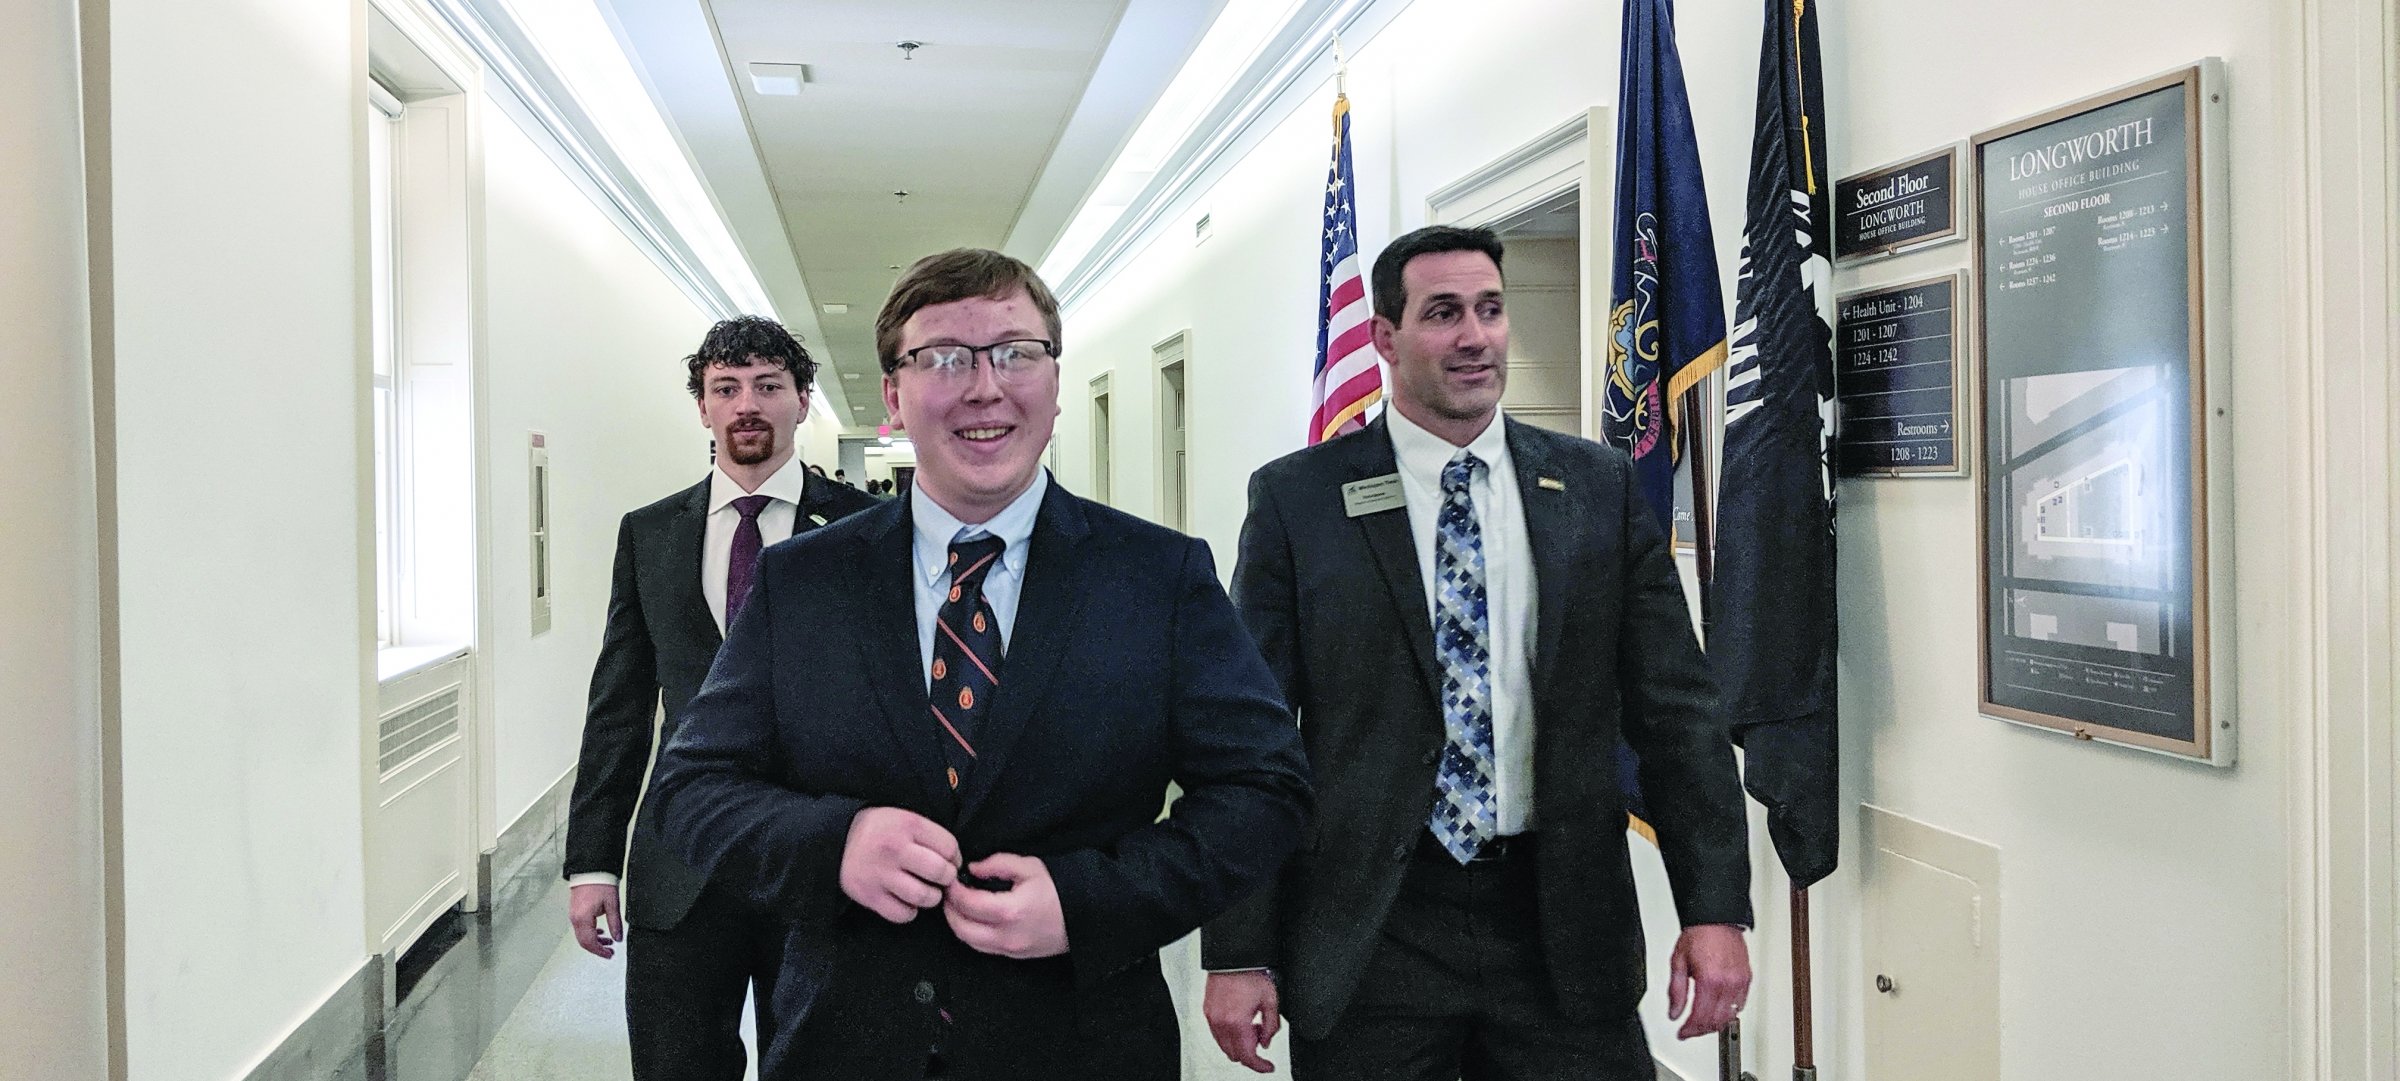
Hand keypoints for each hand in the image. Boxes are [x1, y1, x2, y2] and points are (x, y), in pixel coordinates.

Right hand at [568, 883, 623, 959]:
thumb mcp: (612, 904)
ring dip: (595, 941)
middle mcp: (575, 918)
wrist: (591, 869)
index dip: (600, 951)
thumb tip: (618, 937)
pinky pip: (581, 927)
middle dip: (597, 948)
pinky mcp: (575, 911)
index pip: (590, 942)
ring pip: (582, 935)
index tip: (609, 954)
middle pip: (584, 941)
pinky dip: (591, 933)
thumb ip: (615, 923)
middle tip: (610, 951)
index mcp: (583, 918)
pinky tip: (601, 931)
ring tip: (609, 941)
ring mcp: (574, 915)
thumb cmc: (600, 882)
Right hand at [840, 807, 960, 923]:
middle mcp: (894, 848)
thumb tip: (958, 862)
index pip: (950, 847)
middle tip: (939, 878)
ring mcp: (880, 873)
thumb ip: (931, 836)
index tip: (948, 860)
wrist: (836, 839)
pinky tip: (904, 899)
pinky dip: (908, 911)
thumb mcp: (905, 818)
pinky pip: (903, 914)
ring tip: (924, 890)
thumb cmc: (880, 831)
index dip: (954, 857)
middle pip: (941, 873)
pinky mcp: (869, 895)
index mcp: (907, 824)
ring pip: (924, 896)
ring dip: (930, 897)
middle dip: (946, 878)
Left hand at [940, 853, 1067, 958]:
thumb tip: (973, 869)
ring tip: (959, 904)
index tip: (951, 879)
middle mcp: (1006, 936)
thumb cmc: (1061, 889)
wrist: (1087, 916)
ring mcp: (1011, 950)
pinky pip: (983, 947)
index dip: (953, 891)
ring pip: (969, 942)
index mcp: (1010, 911)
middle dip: (949, 909)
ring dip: (958, 923)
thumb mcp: (1030, 866)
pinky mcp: (1015, 956)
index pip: (967, 903)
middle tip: (949, 892)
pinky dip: (971, 933)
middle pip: (961, 928)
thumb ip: (997, 864)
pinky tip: (974, 917)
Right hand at [1204, 970, 1281, 1072]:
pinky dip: (1229, 1035)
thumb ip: (1271, 1026)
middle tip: (1261, 1036)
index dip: (1260, 1065)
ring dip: (1239, 1044)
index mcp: (1237, 1022)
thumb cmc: (1249, 974)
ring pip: (1224, 1046)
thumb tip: (1266, 1042)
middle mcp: (1221, 1023)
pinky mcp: (1207, 1012)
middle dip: (1250, 1052)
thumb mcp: (1270, 1001)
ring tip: (1251, 1025)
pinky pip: (1217, 1035)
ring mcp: (1212, 1018)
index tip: (1267, 1066)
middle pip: (1234, 1055)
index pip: (1247, 1056)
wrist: (1233, 959)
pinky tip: (1240, 1021)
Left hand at [1666, 923, 1751, 1038]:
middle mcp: (1727, 984)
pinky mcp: (1747, 979)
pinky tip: (1720, 1011)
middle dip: (1701, 1030)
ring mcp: (1740, 982)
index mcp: (1709, 980)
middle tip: (1690, 1030)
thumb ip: (1676, 991)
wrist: (1716, 918)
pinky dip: (1730, 1012)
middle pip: (1716, 1021)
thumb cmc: (1698, 935)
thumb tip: (1674, 1013)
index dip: (1689, 1030)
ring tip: (1703, 1023)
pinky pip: (1740, 1004)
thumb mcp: (1678, 962)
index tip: (1682, 1033)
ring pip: (1730, 1016)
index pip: (1700, 1018)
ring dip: (1715, 1024)